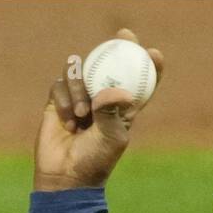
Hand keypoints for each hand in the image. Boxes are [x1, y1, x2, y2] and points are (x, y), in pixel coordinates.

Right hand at [33, 28, 163, 191]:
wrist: (66, 176)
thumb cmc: (96, 161)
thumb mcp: (112, 137)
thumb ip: (113, 110)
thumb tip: (120, 90)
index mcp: (124, 110)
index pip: (139, 84)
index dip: (148, 67)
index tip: (154, 54)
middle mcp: (102, 100)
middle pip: (109, 65)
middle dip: (117, 48)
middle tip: (124, 36)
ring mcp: (78, 99)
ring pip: (79, 72)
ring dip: (80, 89)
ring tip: (82, 115)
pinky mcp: (58, 101)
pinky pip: (59, 85)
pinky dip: (64, 100)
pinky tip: (69, 122)